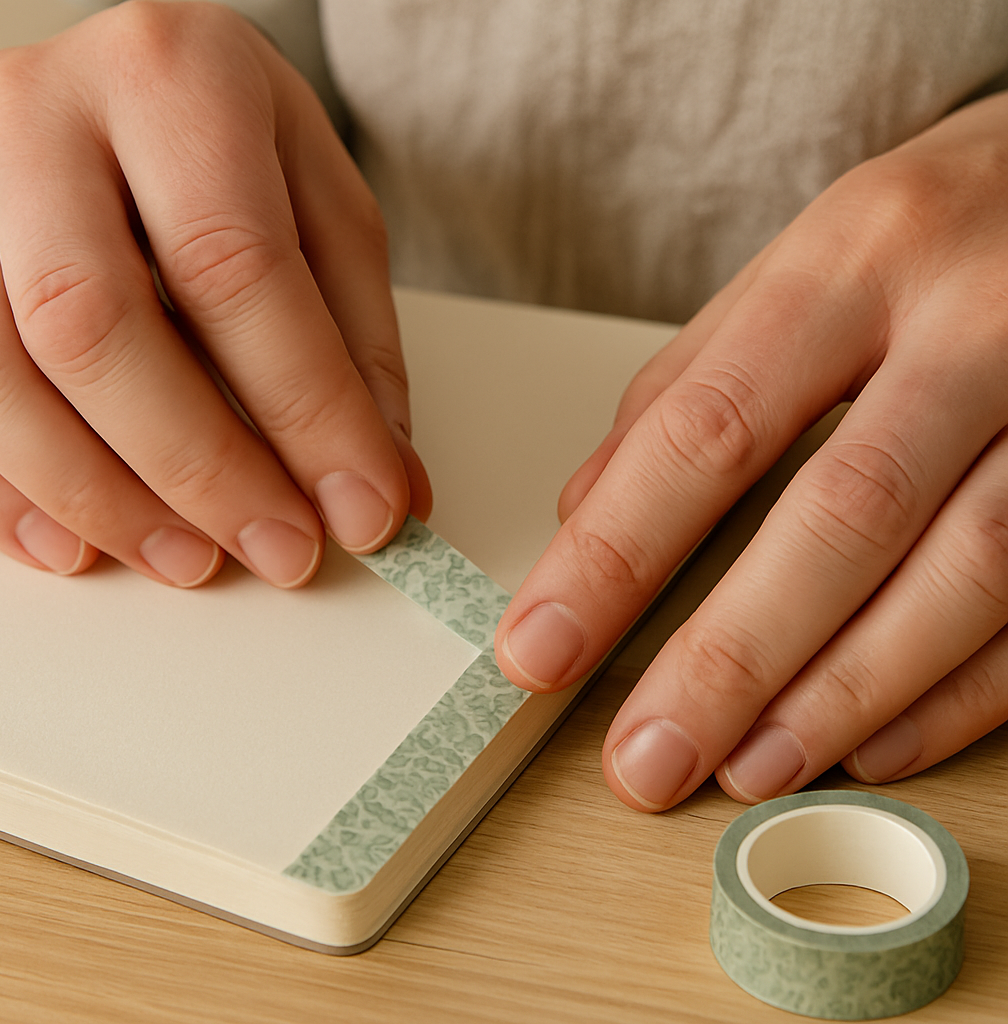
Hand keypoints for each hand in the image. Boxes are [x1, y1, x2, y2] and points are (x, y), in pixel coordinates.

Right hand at [0, 1, 428, 587]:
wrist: (136, 85)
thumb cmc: (236, 143)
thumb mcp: (327, 214)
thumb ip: (356, 347)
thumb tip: (383, 488)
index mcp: (173, 82)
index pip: (235, 268)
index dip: (304, 410)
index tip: (363, 509)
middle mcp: (41, 117)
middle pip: (97, 324)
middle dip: (200, 467)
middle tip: (279, 550)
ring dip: (102, 497)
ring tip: (191, 559)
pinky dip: (11, 493)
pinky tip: (80, 545)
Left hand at [495, 90, 1007, 808]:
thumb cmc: (934, 228)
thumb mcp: (802, 268)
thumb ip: (691, 385)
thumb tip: (587, 509)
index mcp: (855, 259)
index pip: (708, 428)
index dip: (615, 555)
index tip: (541, 645)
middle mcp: (972, 321)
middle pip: (840, 514)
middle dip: (730, 657)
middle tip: (645, 757)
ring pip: (965, 572)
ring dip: (844, 693)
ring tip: (746, 767)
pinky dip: (957, 693)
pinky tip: (873, 744)